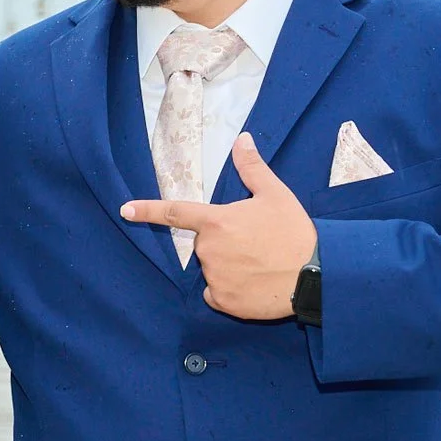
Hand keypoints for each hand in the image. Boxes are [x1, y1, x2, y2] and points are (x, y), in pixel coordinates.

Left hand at [120, 132, 315, 318]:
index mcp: (216, 221)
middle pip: (205, 244)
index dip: (147, 210)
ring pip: (213, 269)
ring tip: (260, 265)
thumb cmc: (294, 232)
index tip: (125, 209)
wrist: (314, 275)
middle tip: (255, 244)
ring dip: (229, 266)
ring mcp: (213, 277)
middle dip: (224, 242)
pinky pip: (216, 293)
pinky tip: (253, 285)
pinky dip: (230, 291)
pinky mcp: (222, 301)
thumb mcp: (275, 194)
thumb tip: (242, 138)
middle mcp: (208, 250)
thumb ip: (252, 168)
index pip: (175, 213)